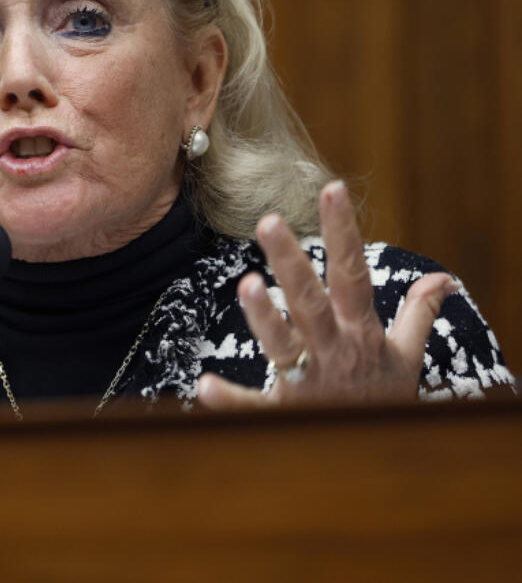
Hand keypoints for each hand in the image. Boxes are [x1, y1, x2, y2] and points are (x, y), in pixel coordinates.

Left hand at [196, 180, 458, 408]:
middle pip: (310, 300)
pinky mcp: (283, 413)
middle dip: (291, 260)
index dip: (343, 232)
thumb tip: (444, 278)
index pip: (352, 273)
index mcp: (358, 331)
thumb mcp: (406, 356)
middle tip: (267, 220)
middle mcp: (333, 351)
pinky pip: (254, 406)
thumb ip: (418, 313)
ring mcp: (308, 382)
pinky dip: (230, 399)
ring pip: (285, 344)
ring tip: (245, 285)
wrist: (375, 460)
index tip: (332, 189)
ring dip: (265, 317)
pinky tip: (205, 386)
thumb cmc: (382, 400)